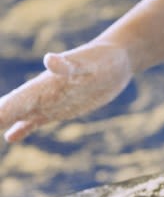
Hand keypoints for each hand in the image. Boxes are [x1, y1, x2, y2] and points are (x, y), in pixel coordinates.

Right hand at [0, 41, 132, 142]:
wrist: (118, 60)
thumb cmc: (103, 59)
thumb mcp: (88, 65)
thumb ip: (67, 66)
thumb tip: (49, 60)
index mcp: (44, 85)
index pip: (14, 102)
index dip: (0, 112)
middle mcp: (42, 94)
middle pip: (11, 109)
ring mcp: (50, 101)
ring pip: (20, 115)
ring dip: (4, 123)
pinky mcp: (62, 108)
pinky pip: (38, 120)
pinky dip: (24, 128)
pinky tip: (11, 137)